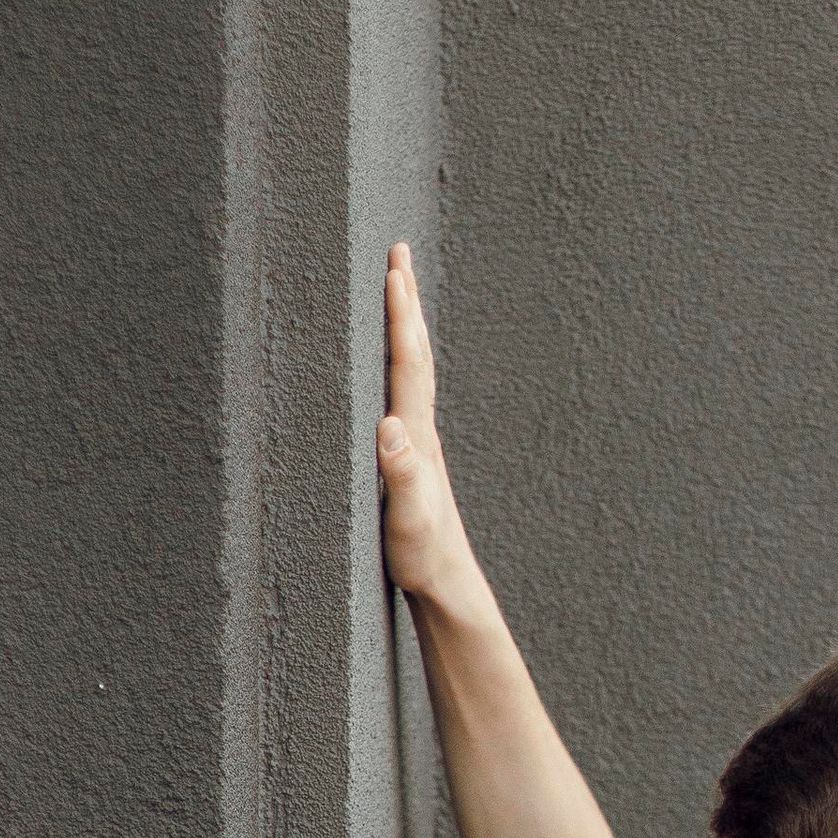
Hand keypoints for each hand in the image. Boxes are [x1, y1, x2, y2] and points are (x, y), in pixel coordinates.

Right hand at [375, 244, 474, 600]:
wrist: (447, 583)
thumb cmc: (423, 556)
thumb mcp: (409, 520)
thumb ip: (402, 475)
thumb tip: (390, 426)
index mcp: (416, 435)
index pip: (408, 362)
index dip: (400, 314)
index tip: (394, 268)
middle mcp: (420, 429)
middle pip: (415, 352)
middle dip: (406, 301)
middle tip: (397, 253)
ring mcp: (418, 441)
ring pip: (413, 369)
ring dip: (405, 326)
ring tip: (397, 291)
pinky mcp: (411, 456)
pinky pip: (404, 392)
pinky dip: (398, 362)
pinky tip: (392, 364)